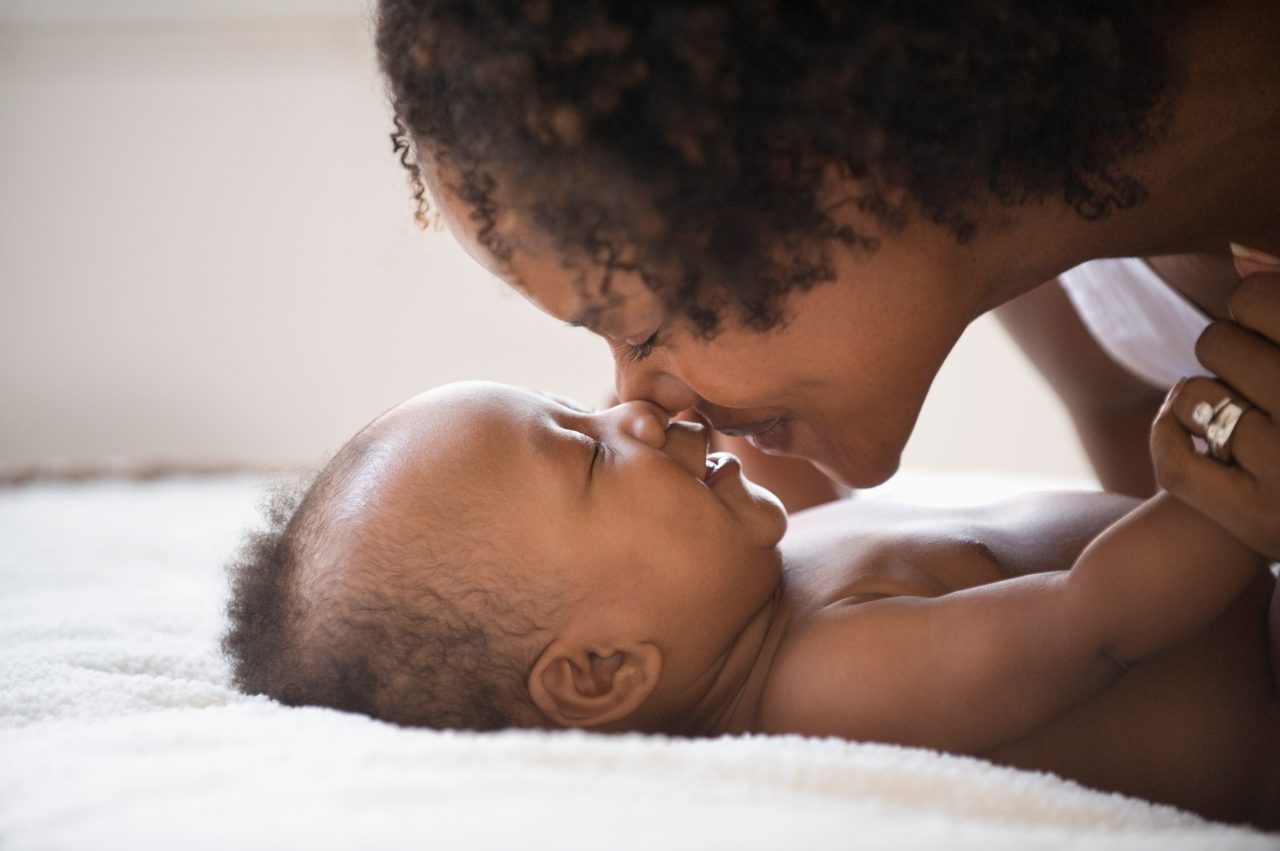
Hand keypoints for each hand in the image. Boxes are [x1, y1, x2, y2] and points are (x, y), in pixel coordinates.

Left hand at [1151, 271, 1279, 559]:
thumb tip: (1238, 255)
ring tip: (1234, 416)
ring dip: (1197, 400)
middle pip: (1217, 342)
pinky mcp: (1257, 523)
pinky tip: (1186, 439)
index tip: (1269, 329)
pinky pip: (1174, 462)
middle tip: (1253, 381)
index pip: (1258, 298)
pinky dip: (1166, 442)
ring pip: (1195, 397)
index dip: (1252, 305)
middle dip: (1224, 353)